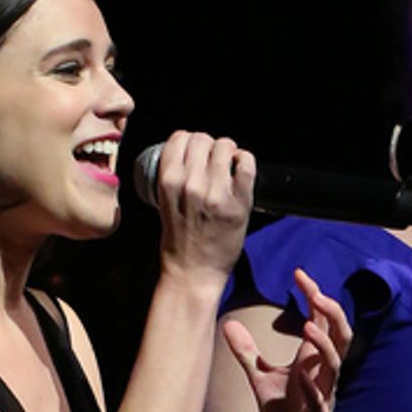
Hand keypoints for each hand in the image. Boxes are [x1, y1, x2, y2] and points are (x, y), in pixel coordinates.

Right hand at [153, 131, 255, 284]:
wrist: (193, 273)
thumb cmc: (179, 241)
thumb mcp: (164, 203)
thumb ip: (174, 178)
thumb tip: (191, 154)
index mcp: (169, 182)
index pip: (180, 138)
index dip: (189, 140)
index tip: (194, 150)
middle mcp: (191, 184)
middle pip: (202, 139)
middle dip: (208, 145)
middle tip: (212, 160)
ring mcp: (216, 193)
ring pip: (225, 146)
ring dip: (227, 151)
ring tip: (226, 165)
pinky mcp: (239, 203)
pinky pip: (246, 163)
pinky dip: (244, 160)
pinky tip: (239, 169)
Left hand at [223, 270, 350, 411]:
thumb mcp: (259, 377)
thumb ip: (247, 351)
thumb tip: (228, 323)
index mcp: (314, 360)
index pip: (323, 320)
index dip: (315, 295)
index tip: (299, 274)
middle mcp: (324, 374)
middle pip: (342, 335)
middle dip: (332, 312)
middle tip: (315, 292)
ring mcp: (324, 395)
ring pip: (336, 365)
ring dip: (325, 345)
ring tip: (309, 326)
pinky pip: (320, 402)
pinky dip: (312, 389)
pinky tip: (302, 377)